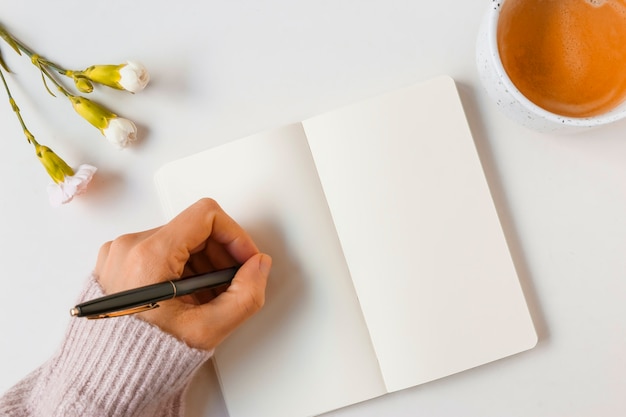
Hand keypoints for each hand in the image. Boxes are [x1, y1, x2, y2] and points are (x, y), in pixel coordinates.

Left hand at [94, 198, 271, 350]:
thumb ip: (245, 295)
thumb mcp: (207, 330)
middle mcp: (129, 247)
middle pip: (194, 229)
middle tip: (229, 284)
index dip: (234, 235)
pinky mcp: (116, 261)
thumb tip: (258, 266)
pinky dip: (181, 268)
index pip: (206, 216)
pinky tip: (187, 295)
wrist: (109, 376)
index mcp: (148, 256)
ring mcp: (119, 253)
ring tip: (206, 296)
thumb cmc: (145, 357)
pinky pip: (160, 250)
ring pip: (179, 239)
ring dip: (203, 263)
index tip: (244, 257)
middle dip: (220, 254)